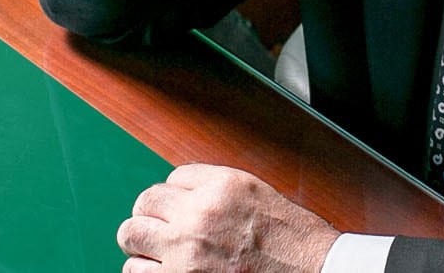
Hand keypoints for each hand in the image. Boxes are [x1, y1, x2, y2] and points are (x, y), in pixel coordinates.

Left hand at [117, 164, 340, 272]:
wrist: (313, 272)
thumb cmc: (292, 240)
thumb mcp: (256, 194)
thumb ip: (216, 189)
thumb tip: (180, 193)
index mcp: (221, 186)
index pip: (171, 179)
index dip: (177, 196)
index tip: (184, 210)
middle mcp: (199, 214)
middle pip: (143, 203)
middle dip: (150, 216)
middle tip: (162, 230)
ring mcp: (185, 251)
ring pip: (130, 236)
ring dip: (143, 245)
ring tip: (161, 254)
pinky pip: (135, 272)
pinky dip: (145, 272)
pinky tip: (164, 272)